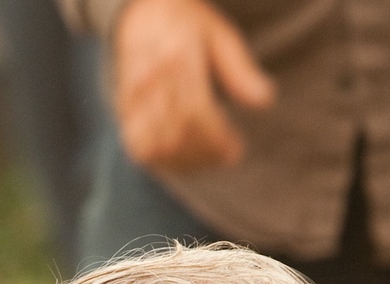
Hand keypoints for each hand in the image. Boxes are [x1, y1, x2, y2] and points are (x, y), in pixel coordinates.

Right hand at [112, 0, 273, 172]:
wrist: (141, 14)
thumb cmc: (188, 25)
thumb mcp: (220, 36)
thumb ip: (240, 70)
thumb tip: (265, 101)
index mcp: (177, 57)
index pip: (196, 112)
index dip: (217, 138)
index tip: (236, 149)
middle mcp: (149, 81)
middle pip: (177, 134)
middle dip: (205, 153)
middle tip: (226, 156)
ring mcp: (132, 99)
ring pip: (157, 147)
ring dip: (186, 162)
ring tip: (208, 159)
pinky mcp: (123, 112)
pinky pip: (140, 149)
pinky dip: (162, 161)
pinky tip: (184, 159)